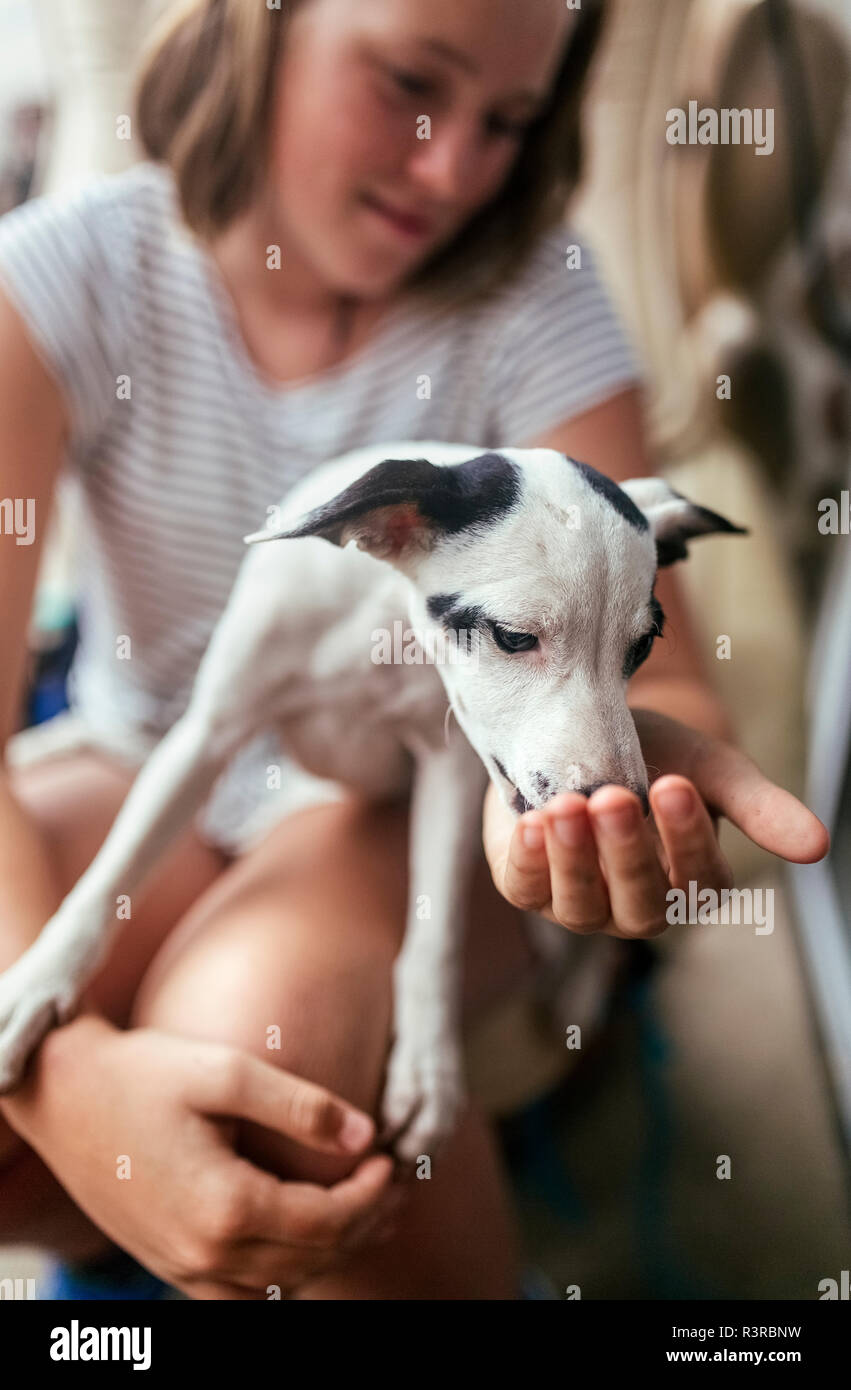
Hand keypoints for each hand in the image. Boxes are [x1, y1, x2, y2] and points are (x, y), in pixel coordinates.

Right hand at [6, 1016, 402, 1298]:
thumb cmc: (143, 1073)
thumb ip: (301, 1106)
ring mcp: (182, 1267)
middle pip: (311, 1259)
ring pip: (282, 1284)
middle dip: (363, 1222)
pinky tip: (305, 1234)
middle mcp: (204, 1253)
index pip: (327, 1222)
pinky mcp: (167, 1262)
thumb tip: (365, 1134)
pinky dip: (285, 1270)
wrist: (63, 1094)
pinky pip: (242, 1292)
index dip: (371, 1194)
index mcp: (225, 1207)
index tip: (391, 1157)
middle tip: (394, 1182)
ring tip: (365, 1208)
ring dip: (330, 1250)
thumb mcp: (227, 1073)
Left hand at [483, 708, 829, 938]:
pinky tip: (530, 823)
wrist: (584, 732)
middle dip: (626, 850)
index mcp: (691, 885)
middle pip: (639, 899)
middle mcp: (637, 906)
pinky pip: (526, 887)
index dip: (686, 838)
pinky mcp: (526, 885)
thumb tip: (819, 847)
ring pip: (580, 903)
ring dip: (573, 858)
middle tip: (615, 796)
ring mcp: (579, 904)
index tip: (675, 786)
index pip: (698, 879)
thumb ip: (759, 807)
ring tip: (567, 807)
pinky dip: (528, 860)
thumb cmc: (658, 757)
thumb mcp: (711, 771)